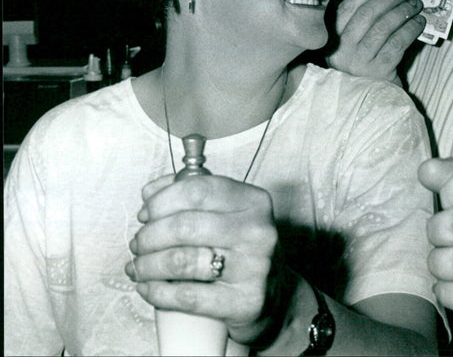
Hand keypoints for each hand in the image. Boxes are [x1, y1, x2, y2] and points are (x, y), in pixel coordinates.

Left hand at [125, 174, 280, 344]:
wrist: (275, 295)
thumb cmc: (243, 250)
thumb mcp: (228, 215)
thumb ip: (191, 196)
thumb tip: (150, 193)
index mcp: (254, 201)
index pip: (198, 190)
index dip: (162, 200)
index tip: (145, 213)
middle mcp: (258, 231)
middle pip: (184, 226)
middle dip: (149, 236)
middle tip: (138, 244)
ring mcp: (254, 267)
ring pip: (181, 261)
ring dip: (147, 265)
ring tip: (137, 267)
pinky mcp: (244, 302)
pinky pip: (186, 296)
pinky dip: (157, 292)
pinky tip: (147, 288)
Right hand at [327, 0, 425, 81]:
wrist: (370, 103)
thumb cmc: (366, 68)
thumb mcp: (354, 44)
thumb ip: (361, 22)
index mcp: (333, 38)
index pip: (350, 6)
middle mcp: (342, 49)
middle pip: (367, 14)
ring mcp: (359, 61)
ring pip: (383, 27)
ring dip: (403, 11)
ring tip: (416, 4)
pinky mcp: (378, 71)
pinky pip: (397, 43)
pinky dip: (410, 29)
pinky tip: (419, 23)